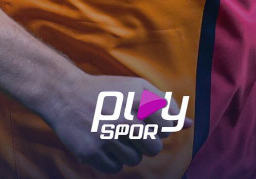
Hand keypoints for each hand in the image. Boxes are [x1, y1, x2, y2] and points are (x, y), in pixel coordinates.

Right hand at [41, 70, 190, 173]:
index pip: (167, 127)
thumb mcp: (136, 88)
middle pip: (153, 148)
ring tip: (114, 134)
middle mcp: (123, 116)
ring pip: (134, 160)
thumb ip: (164, 104)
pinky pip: (115, 168)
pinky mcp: (90, 151)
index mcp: (137, 98)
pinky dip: (112, 160)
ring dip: (128, 151)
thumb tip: (189, 124)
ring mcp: (105, 135)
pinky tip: (103, 144)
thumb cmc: (107, 92)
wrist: (66, 94)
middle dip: (146, 143)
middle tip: (130, 131)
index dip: (160, 127)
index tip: (146, 120)